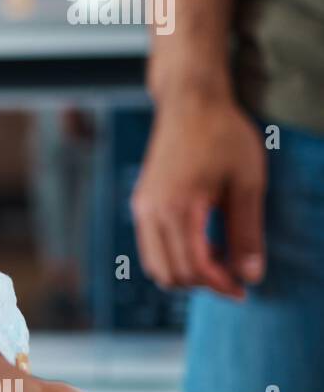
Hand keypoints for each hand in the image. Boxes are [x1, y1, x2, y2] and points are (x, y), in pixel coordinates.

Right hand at [131, 91, 265, 296]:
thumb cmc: (222, 136)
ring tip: (218, 259)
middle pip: (170, 274)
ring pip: (155, 264)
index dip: (222, 285)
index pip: (195, 267)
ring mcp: (142, 207)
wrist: (190, 102)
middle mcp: (151, 212)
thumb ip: (247, 233)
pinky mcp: (141, 202)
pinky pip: (150, 246)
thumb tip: (250, 275)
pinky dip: (173, 256)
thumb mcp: (247, 184)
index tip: (245, 289)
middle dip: (203, 283)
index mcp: (177, 208)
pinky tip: (200, 241)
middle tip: (234, 277)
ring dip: (186, 272)